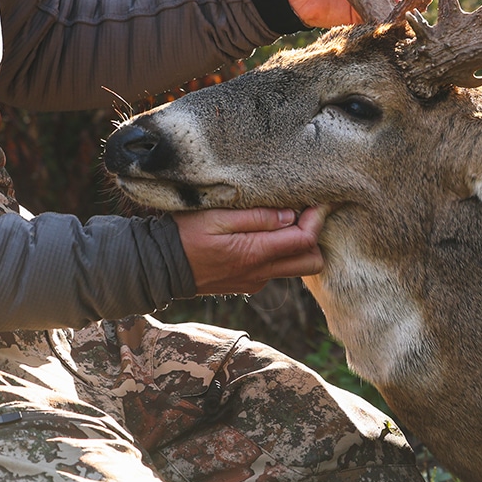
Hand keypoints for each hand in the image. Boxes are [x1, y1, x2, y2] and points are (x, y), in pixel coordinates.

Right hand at [175, 205, 325, 294]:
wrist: (161, 267)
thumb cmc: (184, 235)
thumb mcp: (217, 217)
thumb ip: (256, 217)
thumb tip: (290, 215)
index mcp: (255, 254)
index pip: (304, 240)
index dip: (317, 218)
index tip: (320, 198)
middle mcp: (261, 273)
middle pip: (311, 261)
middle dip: (315, 235)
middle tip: (306, 209)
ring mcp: (255, 280)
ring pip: (294, 265)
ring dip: (297, 243)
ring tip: (285, 215)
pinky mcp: (248, 282)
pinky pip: (275, 267)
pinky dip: (278, 250)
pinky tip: (264, 231)